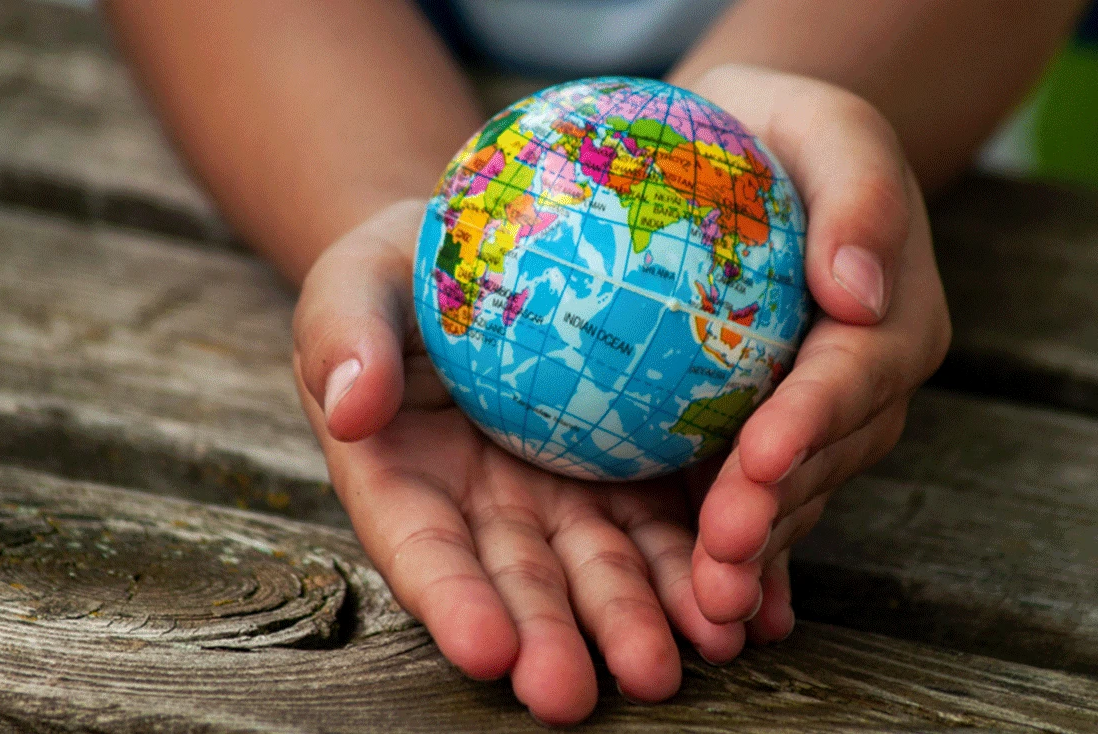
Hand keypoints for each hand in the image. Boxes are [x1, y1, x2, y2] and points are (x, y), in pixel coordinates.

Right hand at [291, 203, 746, 725]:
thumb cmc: (403, 268)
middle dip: (553, 639)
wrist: (491, 248)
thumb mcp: (355, 283)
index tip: (486, 649)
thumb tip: (350, 407)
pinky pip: (679, 518)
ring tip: (682, 660)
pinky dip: (713, 561)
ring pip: (612, 564)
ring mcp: (572, 495)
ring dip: (644, 618)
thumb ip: (343, 336)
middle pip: (527, 581)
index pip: (425, 549)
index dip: (453, 601)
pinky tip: (753, 603)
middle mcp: (494, 509)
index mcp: (410, 481)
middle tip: (578, 695)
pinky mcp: (640, 470)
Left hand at [677, 66, 950, 638]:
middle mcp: (869, 386)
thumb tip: (860, 291)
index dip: (809, 422)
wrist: (753, 161)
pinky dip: (740, 555)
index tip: (756, 459)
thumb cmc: (788, 133)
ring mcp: (824, 425)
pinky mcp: (774, 443)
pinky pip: (759, 502)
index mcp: (896, 316)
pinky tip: (703, 606)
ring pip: (795, 496)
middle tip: (720, 557)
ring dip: (753, 553)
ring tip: (704, 606)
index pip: (853, 374)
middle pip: (826, 456)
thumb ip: (861, 196)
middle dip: (776, 512)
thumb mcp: (830, 128)